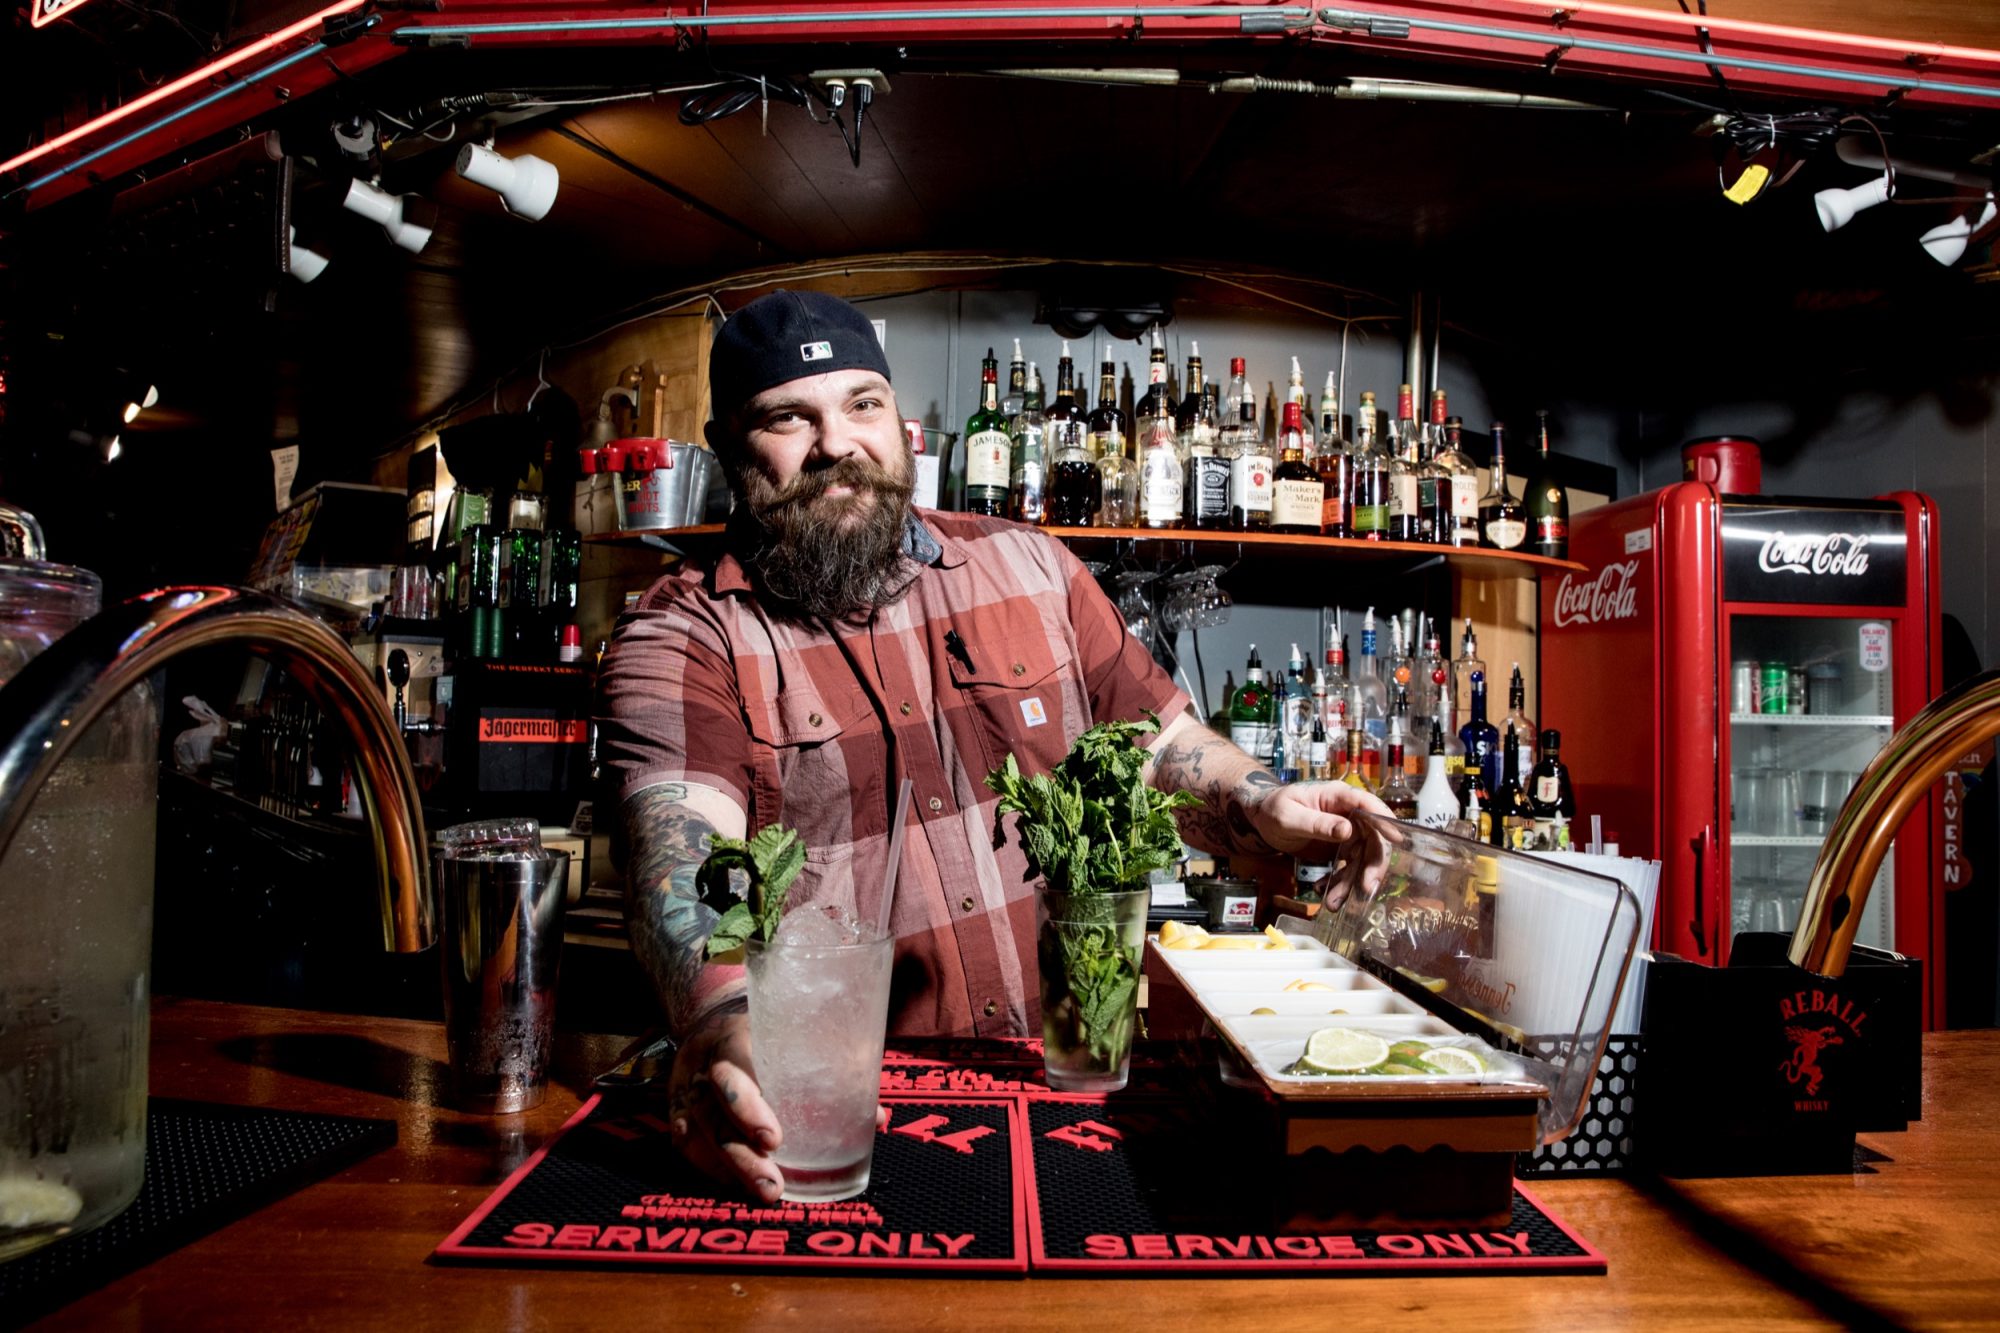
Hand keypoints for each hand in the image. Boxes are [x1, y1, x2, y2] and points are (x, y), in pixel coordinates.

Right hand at [665, 1008, 894, 1199]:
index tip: (774, 1140)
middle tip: (772, 1185)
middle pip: (712, 1113)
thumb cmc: (769, 1030)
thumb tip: (879, 1119)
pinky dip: (710, 1167)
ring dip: (729, 1169)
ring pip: (697, 1134)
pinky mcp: (677, 1110)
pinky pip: (686, 1144)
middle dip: (741, 1154)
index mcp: (734, 1038)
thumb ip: (836, 1068)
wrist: (713, 1018)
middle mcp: (702, 1065)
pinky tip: (735, 1184)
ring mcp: (685, 1090)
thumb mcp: (797, 1032)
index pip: (732, 1071)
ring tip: (764, 1194)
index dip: (748, 1107)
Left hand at [1242, 780, 1396, 906]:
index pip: (1370, 806)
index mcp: (1339, 797)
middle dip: (1372, 865)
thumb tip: (1347, 830)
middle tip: (1366, 888)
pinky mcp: (1340, 849)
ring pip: (1361, 860)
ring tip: (1334, 903)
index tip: (1396, 841)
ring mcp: (1347, 833)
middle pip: (1373, 839)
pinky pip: (1348, 868)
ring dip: (1351, 883)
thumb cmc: (1272, 808)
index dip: (1386, 823)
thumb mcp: (1288, 815)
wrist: (1261, 819)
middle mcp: (1349, 814)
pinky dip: (1339, 883)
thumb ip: (1317, 823)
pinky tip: (1324, 892)